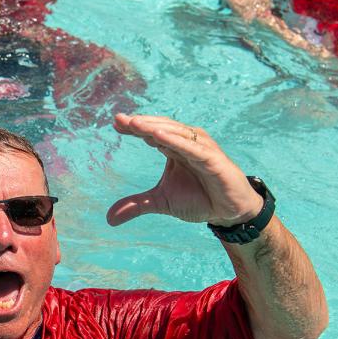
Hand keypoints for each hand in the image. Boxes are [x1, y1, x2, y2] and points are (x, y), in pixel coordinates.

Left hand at [107, 114, 262, 227]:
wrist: (228, 211)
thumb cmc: (199, 199)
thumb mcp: (162, 201)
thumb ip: (137, 205)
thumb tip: (109, 219)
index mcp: (174, 148)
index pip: (151, 133)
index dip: (134, 127)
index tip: (115, 123)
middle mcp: (187, 142)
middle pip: (161, 128)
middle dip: (141, 123)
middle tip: (121, 119)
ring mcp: (201, 148)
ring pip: (176, 133)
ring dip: (155, 127)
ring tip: (135, 123)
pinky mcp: (213, 159)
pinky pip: (192, 148)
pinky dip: (176, 142)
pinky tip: (159, 137)